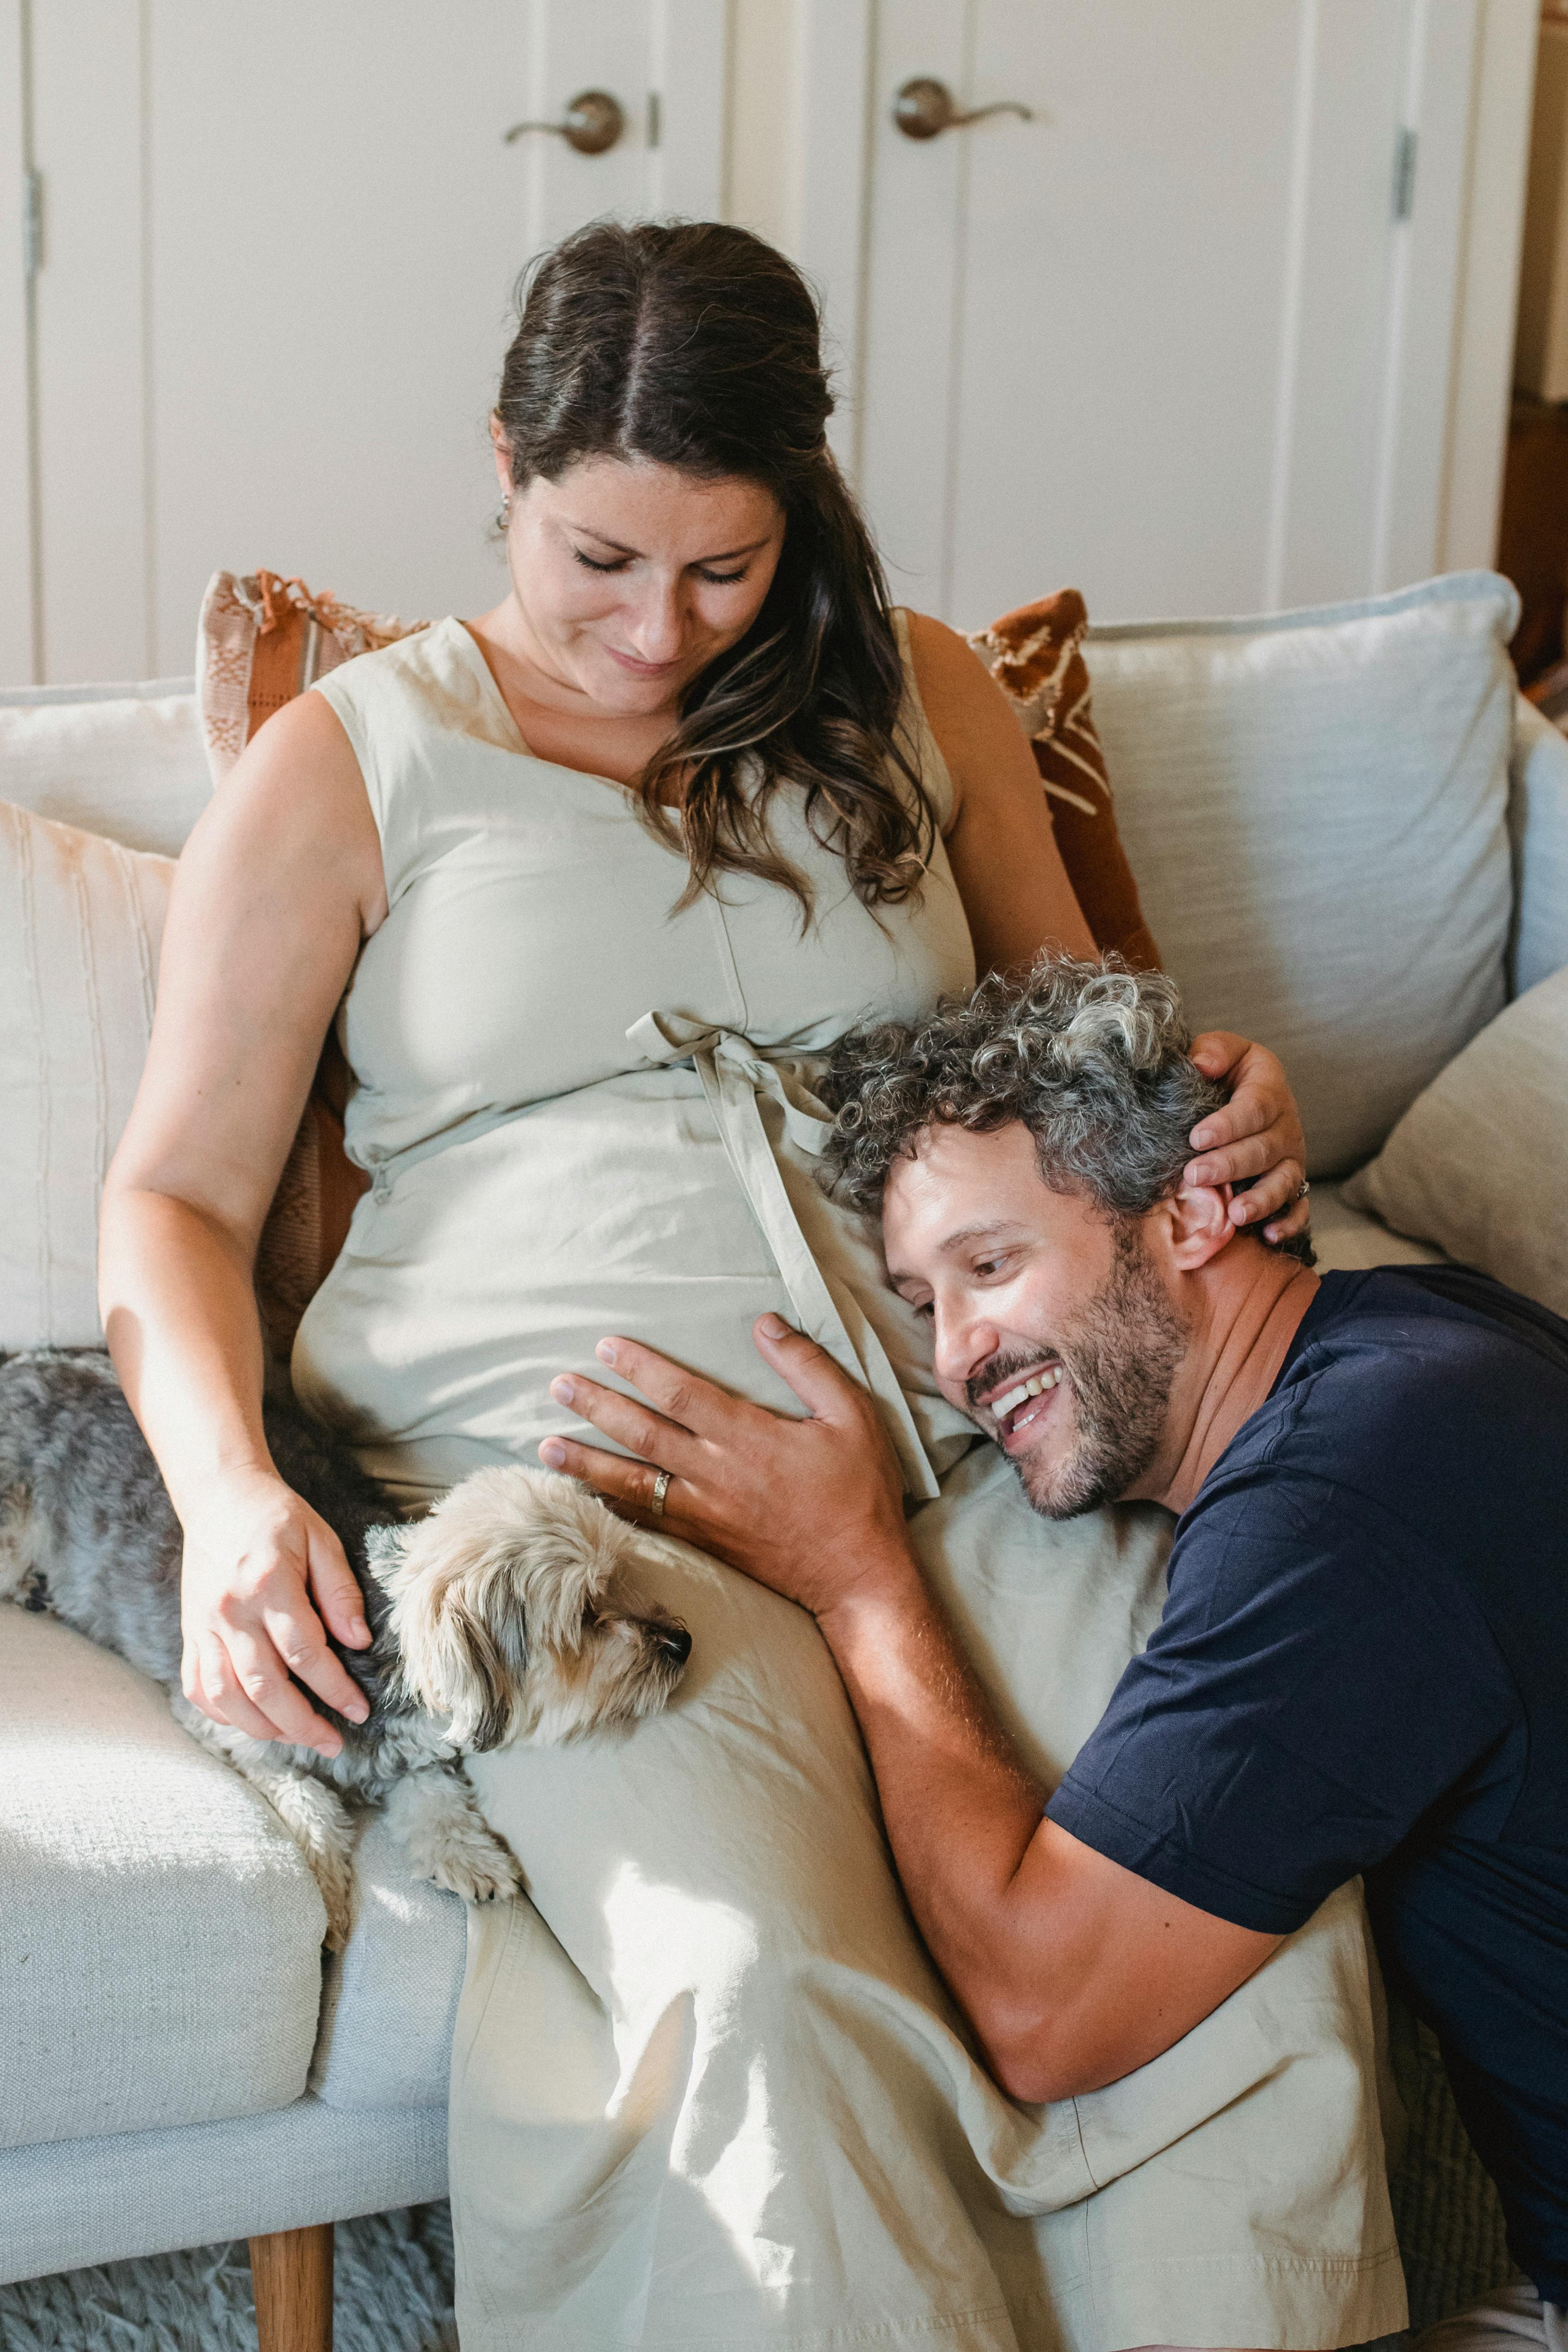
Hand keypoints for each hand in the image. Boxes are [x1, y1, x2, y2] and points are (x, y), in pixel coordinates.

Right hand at [179, 1464, 371, 1755]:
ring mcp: (203, 1625)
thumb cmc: (276, 1517)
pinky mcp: (189, 1632)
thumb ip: (340, 1591)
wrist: (218, 1496)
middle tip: (333, 1743)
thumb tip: (358, 1642)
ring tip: (297, 1738)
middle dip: (301, 1724)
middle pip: (263, 1687)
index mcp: (268, 1585)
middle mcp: (230, 1612)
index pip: (305, 1654)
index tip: (359, 1710)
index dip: (334, 1689)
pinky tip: (251, 1721)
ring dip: (262, 1728)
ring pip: (226, 1696)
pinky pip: (198, 1686)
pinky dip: (222, 1713)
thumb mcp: (321, 1539)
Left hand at [538, 1317, 917, 1620]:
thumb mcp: (852, 1416)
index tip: (605, 1346)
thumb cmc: (859, 1492)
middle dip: (597, 1408)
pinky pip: (648, 1523)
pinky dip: (612, 1509)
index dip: (640, 1367)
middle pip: (642, 1434)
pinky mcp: (706, 1543)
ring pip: (633, 1484)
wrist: (857, 1576)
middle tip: (558, 1386)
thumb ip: (807, 1366)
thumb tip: (765, 1323)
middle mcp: (717, 1475)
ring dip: (586, 1463)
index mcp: (750, 1437)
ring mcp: (706, 1513)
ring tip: (545, 1448)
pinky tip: (586, 1499)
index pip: (681, 1393)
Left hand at [1184, 1033, 1309, 1244]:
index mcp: (1269, 1087)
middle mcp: (1286, 1125)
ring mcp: (1292, 1158)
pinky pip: (1300, 1208)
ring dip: (1261, 1200)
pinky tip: (1269, 1235)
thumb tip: (1200, 1064)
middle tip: (1194, 1175)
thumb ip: (1213, 1051)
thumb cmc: (1224, 1075)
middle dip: (1229, 1165)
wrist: (1241, 1095)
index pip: (1254, 1108)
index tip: (1196, 1137)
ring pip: (1284, 1181)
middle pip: (1263, 1149)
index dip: (1227, 1124)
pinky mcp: (1293, 1184)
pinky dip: (1289, 1223)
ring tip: (1235, 1214)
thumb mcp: (1221, 1052)